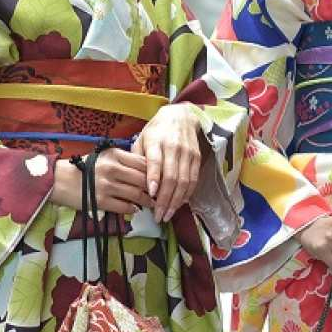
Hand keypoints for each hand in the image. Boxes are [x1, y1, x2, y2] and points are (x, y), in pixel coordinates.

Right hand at [52, 151, 151, 215]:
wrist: (59, 180)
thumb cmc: (85, 167)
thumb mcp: (104, 156)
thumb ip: (124, 160)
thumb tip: (148, 169)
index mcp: (115, 154)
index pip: (143, 162)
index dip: (155, 171)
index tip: (162, 178)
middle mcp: (112, 168)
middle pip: (143, 179)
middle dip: (155, 188)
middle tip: (161, 194)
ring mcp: (106, 185)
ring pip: (136, 194)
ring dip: (147, 201)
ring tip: (152, 204)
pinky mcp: (101, 201)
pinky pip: (124, 207)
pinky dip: (133, 209)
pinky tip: (136, 209)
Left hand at [132, 103, 203, 222]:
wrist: (181, 116)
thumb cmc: (156, 131)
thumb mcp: (141, 139)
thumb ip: (137, 159)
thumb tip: (134, 183)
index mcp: (156, 142)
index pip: (155, 162)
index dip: (153, 179)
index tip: (150, 195)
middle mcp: (173, 147)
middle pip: (171, 177)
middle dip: (165, 200)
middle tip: (158, 216)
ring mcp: (187, 153)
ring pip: (184, 181)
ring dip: (176, 201)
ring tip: (168, 214)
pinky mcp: (197, 157)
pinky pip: (194, 179)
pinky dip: (187, 194)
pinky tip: (180, 204)